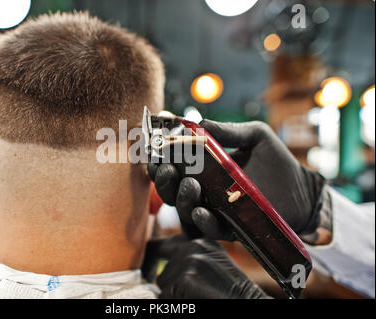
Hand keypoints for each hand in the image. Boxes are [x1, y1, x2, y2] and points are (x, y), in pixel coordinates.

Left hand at [141, 235, 270, 298]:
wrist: (251, 304)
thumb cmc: (232, 293)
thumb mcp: (212, 267)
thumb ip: (189, 260)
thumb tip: (155, 268)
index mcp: (200, 241)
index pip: (161, 245)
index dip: (150, 261)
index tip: (147, 274)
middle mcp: (192, 245)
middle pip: (162, 272)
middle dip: (168, 288)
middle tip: (188, 295)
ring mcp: (188, 260)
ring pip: (163, 287)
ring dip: (175, 298)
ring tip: (199, 297)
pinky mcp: (184, 278)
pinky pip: (165, 299)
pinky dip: (178, 305)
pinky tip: (197, 301)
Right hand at [148, 120, 325, 241]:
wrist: (303, 190)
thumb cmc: (277, 161)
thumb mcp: (254, 136)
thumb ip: (228, 130)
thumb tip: (198, 122)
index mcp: (205, 169)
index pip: (174, 167)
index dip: (160, 161)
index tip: (155, 152)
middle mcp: (205, 190)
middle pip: (172, 190)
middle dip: (164, 180)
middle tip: (168, 169)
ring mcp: (216, 210)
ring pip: (186, 210)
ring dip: (181, 199)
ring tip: (190, 185)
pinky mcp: (230, 228)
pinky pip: (210, 229)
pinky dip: (202, 221)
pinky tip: (202, 211)